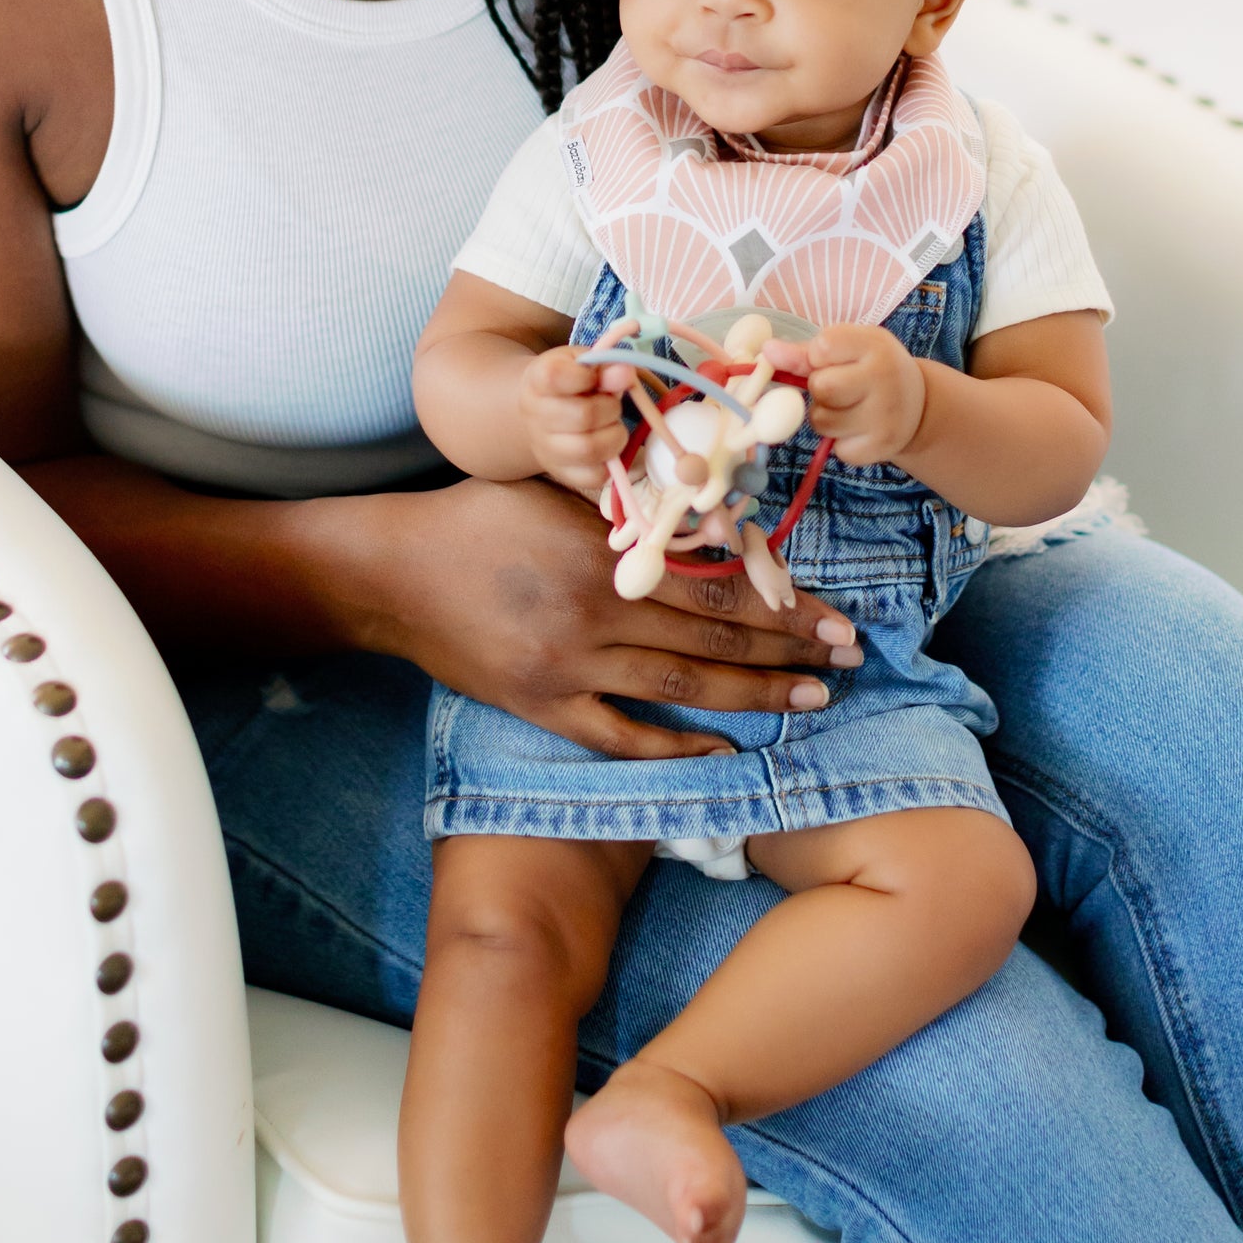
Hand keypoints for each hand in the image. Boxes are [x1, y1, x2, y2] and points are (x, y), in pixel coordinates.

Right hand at [356, 475, 863, 760]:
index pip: (720, 589)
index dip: (786, 608)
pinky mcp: (541, 707)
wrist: (395, 573)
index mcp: (605, 556)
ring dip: (752, 700)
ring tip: (808, 703)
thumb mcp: (562, 493)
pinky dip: (673, 747)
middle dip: (789, 657)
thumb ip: (636, 511)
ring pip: (680, 694)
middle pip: (713, 646)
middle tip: (847, 664)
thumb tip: (723, 520)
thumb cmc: (483, 516)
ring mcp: (566, 670)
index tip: (837, 620)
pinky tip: (721, 749)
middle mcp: (593, 618)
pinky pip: (620, 738)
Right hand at [518, 344, 634, 499]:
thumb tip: (624, 374)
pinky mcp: (561, 473)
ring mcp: (545, 448)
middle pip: (583, 416)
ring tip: (612, 426)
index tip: (594, 377)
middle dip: (611, 408)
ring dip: (615, 436)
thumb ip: (605, 366)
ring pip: (589, 449)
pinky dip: (610, 462)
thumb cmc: (570, 383)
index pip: (556, 377)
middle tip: (612, 405)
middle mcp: (535, 415)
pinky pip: (594, 476)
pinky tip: (606, 445)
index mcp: (538, 380)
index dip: (586, 377)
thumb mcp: (584, 365)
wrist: (543, 413)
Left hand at [766, 326, 924, 467]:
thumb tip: (767, 352)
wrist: (917, 406)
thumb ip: (804, 353)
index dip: (818, 357)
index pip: (824, 346)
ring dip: (825, 416)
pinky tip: (860, 428)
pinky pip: (836, 447)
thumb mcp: (848, 350)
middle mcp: (886, 378)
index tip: (835, 361)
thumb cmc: (871, 370)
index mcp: (876, 344)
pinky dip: (841, 440)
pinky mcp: (880, 447)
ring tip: (848, 408)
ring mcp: (885, 416)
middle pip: (820, 387)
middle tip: (841, 388)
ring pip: (822, 421)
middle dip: (819, 389)